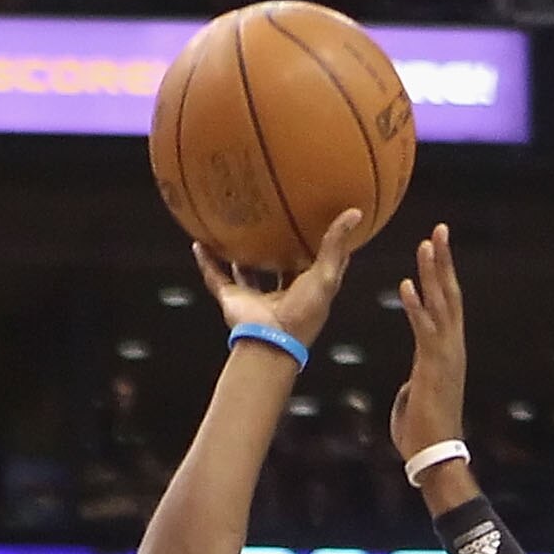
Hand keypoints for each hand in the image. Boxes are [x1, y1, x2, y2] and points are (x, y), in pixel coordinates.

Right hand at [194, 207, 361, 346]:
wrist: (270, 341)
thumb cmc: (302, 314)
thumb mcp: (326, 276)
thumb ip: (335, 245)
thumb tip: (354, 212)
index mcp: (305, 290)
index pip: (313, 265)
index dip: (317, 246)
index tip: (319, 222)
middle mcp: (279, 294)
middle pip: (279, 267)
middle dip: (278, 248)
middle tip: (275, 220)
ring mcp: (254, 297)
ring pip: (246, 271)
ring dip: (240, 254)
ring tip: (236, 228)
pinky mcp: (232, 299)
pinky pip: (215, 276)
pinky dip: (206, 262)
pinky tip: (199, 242)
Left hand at [389, 222, 467, 467]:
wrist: (435, 455)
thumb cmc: (424, 433)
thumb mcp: (415, 402)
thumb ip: (412, 385)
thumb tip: (408, 385)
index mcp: (447, 352)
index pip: (447, 306)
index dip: (442, 277)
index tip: (437, 251)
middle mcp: (451, 348)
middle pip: (450, 295)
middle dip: (444, 262)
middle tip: (439, 230)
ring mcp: (445, 355)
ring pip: (442, 305)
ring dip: (432, 274)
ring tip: (426, 244)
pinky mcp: (432, 366)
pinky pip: (423, 330)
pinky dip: (414, 306)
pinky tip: (405, 285)